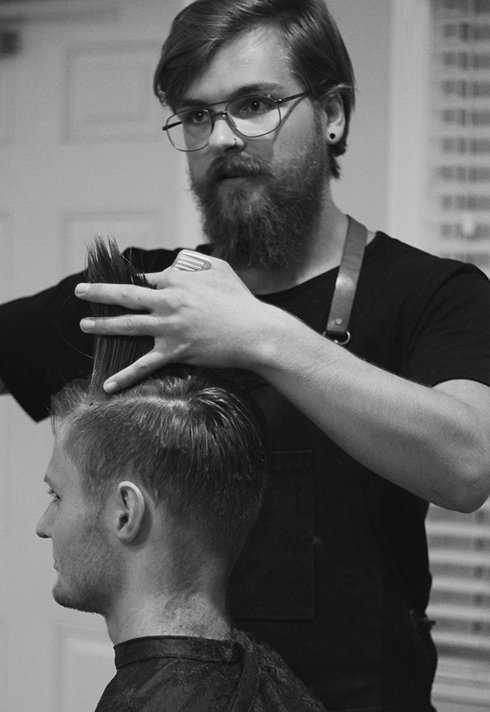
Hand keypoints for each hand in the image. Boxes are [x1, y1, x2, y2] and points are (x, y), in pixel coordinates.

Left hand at [75, 255, 270, 390]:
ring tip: (85, 325)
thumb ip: (196, 263)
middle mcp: (168, 301)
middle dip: (99, 292)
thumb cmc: (240, 300)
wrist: (256, 332)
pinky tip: (108, 384)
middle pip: (126, 295)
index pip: (146, 279)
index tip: (124, 286)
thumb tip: (178, 263)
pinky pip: (144, 365)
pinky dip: (125, 376)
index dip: (135, 282)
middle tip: (80, 291)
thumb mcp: (220, 269)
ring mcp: (170, 327)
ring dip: (103, 326)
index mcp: (177, 280)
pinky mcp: (175, 351)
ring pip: (128, 325)